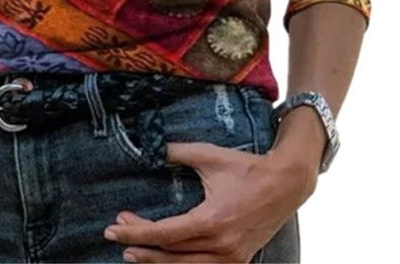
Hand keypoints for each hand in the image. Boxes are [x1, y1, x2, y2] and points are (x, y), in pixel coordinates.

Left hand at [102, 140, 316, 262]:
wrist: (286, 183)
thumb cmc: (247, 168)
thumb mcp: (210, 156)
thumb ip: (179, 152)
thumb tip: (153, 148)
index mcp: (211, 221)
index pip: (163, 234)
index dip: (135, 232)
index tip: (113, 227)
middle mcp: (220, 246)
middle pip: (169, 255)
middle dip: (140, 245)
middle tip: (118, 235)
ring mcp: (231, 257)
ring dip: (157, 261)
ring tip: (134, 253)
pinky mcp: (238, 260)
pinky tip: (166, 259)